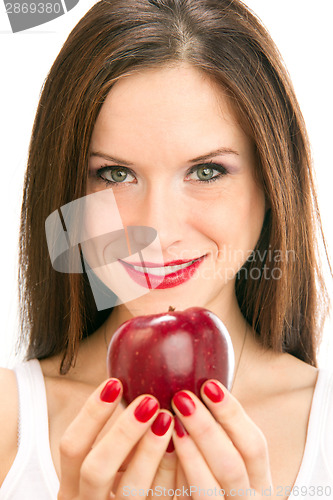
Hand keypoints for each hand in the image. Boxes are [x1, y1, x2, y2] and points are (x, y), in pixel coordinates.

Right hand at [57, 378, 174, 499]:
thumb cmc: (124, 476)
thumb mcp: (112, 458)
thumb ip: (118, 432)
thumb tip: (133, 381)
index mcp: (73, 482)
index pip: (71, 446)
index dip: (91, 414)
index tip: (115, 383)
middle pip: (96, 470)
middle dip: (122, 433)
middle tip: (149, 401)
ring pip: (131, 490)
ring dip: (150, 452)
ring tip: (169, 419)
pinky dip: (173, 473)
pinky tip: (185, 445)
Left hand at [171, 380, 272, 499]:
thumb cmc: (214, 477)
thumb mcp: (226, 456)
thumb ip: (218, 432)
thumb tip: (199, 383)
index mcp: (258, 479)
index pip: (255, 446)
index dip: (233, 414)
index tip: (209, 385)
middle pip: (232, 467)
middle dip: (206, 430)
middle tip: (181, 398)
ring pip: (207, 491)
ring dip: (188, 454)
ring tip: (167, 421)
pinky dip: (168, 481)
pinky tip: (155, 453)